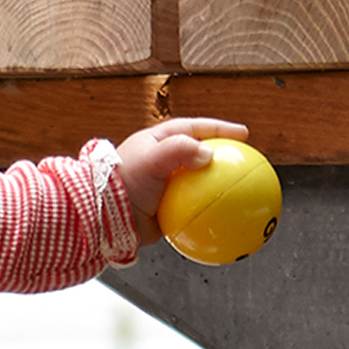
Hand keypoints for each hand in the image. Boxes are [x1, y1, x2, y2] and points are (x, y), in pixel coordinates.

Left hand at [113, 118, 248, 243]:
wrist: (102, 217)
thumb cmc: (122, 182)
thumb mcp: (152, 158)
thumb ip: (180, 150)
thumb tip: (209, 154)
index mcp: (157, 143)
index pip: (194, 129)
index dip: (220, 129)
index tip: (243, 135)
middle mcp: (161, 163)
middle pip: (200, 156)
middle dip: (222, 157)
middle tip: (246, 161)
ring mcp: (164, 188)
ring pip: (199, 184)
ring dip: (218, 187)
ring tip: (241, 190)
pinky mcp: (164, 211)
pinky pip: (192, 210)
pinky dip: (208, 212)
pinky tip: (225, 218)